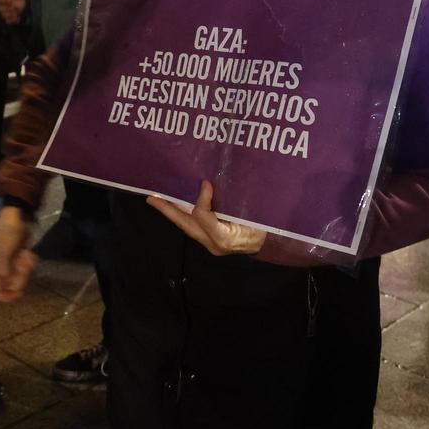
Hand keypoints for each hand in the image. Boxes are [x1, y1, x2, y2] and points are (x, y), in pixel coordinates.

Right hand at [0, 206, 37, 301]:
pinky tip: (28, 252)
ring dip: (25, 268)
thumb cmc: (9, 231)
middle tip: (24, 261)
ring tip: (25, 253)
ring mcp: (9, 265)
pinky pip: (25, 269)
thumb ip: (2, 263)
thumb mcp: (5, 246)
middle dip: (20, 276)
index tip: (17, 294)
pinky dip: (28, 262)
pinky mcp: (18, 260)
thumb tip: (2, 278)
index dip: (4, 296)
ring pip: (19, 277)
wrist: (17, 216)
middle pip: (10, 285)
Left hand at [146, 180, 265, 256]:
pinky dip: (186, 216)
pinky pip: (195, 227)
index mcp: (224, 238)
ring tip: (158, 199)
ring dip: (174, 212)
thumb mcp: (253, 213)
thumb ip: (234, 201)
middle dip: (168, 210)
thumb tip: (209, 184)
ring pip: (187, 226)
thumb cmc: (268, 226)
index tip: (205, 183)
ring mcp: (212, 245)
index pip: (204, 217)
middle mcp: (214, 244)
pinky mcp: (213, 242)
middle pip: (186, 224)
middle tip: (151, 198)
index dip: (202, 199)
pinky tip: (178, 205)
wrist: (277, 245)